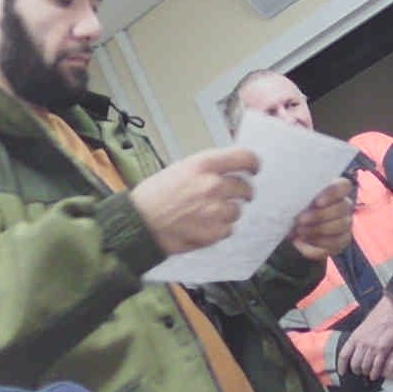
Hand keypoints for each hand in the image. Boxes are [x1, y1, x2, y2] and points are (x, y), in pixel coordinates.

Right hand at [128, 148, 258, 256]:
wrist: (138, 224)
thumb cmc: (153, 196)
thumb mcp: (178, 170)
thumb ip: (205, 169)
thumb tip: (227, 172)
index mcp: (203, 165)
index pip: (244, 158)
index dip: (253, 164)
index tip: (254, 169)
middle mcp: (212, 185)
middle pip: (245, 187)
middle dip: (242, 193)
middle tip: (233, 196)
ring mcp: (215, 211)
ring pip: (237, 210)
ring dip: (227, 212)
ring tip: (206, 214)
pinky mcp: (213, 233)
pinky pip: (228, 229)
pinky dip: (219, 229)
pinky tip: (201, 226)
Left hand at [289, 179, 354, 261]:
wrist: (295, 228)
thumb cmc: (297, 207)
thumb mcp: (296, 199)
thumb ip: (299, 196)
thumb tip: (290, 199)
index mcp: (336, 189)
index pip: (344, 186)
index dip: (333, 193)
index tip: (317, 202)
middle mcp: (345, 205)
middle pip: (342, 208)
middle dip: (320, 215)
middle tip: (301, 220)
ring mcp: (346, 223)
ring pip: (340, 226)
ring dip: (317, 230)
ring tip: (299, 231)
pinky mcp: (342, 240)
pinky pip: (335, 243)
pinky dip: (317, 243)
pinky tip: (303, 240)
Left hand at [337, 298, 392, 385]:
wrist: (389, 312)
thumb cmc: (376, 320)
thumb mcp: (361, 329)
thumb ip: (357, 340)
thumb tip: (353, 351)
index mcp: (354, 338)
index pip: (343, 355)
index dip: (341, 366)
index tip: (342, 372)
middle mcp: (361, 343)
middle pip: (354, 363)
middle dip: (356, 371)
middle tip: (358, 373)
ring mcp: (372, 347)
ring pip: (365, 366)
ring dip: (366, 372)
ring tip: (367, 374)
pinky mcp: (383, 349)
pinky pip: (376, 366)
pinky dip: (375, 373)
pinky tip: (374, 376)